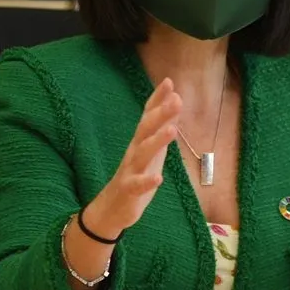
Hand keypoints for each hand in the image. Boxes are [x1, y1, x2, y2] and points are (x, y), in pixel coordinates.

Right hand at [84, 77, 180, 237]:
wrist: (112, 208)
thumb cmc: (136, 174)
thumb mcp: (151, 149)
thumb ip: (161, 128)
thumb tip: (174, 102)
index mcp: (140, 141)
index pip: (148, 116)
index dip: (157, 99)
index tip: (169, 82)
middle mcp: (134, 151)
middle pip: (146, 130)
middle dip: (161, 114)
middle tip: (176, 100)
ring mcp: (130, 170)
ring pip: (143, 153)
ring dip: (157, 141)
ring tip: (172, 130)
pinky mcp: (128, 191)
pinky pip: (137, 185)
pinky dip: (147, 181)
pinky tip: (158, 179)